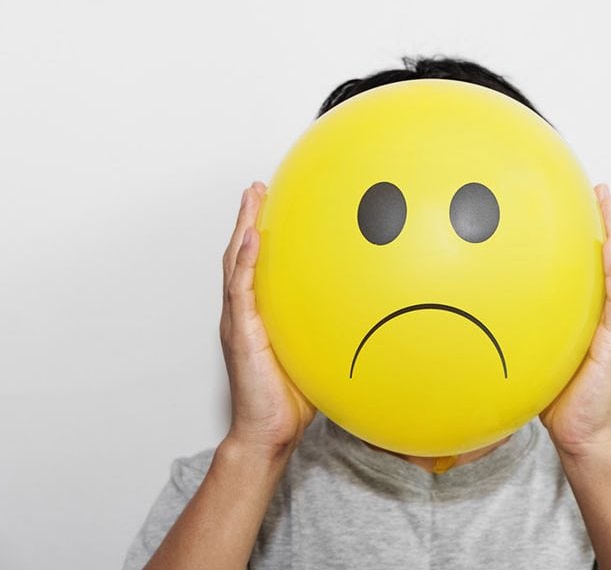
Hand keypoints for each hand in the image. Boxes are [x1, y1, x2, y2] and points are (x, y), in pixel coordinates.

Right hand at [219, 181, 315, 460]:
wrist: (270, 432)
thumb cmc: (292, 397)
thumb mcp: (315, 352)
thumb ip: (328, 328)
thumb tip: (364, 311)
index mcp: (261, 315)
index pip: (259, 266)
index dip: (261, 234)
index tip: (270, 204)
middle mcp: (245, 313)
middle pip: (242, 255)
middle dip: (248, 219)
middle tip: (256, 187)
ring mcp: (240, 322)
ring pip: (236, 265)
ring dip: (242, 229)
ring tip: (251, 197)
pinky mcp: (241, 335)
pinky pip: (241, 292)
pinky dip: (244, 264)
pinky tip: (252, 240)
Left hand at [539, 183, 610, 459]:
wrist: (579, 435)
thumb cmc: (556, 397)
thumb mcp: (534, 350)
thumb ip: (522, 325)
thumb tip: (482, 303)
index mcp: (590, 315)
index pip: (593, 267)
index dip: (591, 235)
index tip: (579, 203)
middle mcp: (606, 315)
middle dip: (608, 222)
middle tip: (600, 189)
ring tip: (609, 201)